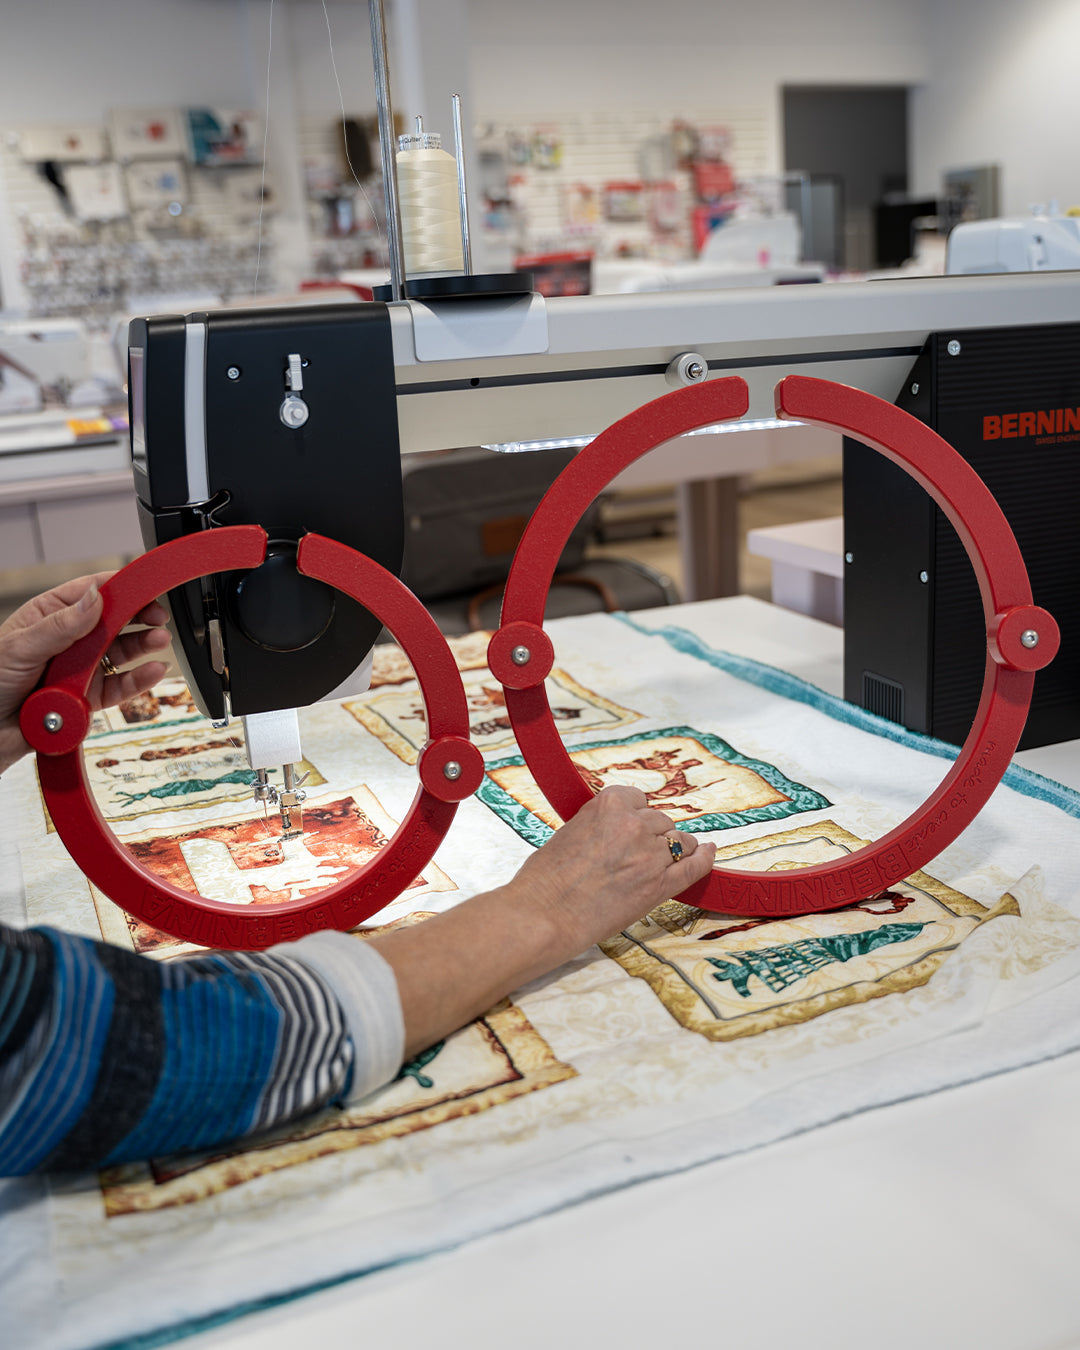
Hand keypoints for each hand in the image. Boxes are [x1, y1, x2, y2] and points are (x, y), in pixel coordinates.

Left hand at [0, 573, 170, 772]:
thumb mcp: (21, 646)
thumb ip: (61, 624)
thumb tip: (95, 599)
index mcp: (49, 615)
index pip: (92, 593)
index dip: (122, 588)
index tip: (145, 586)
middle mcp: (69, 640)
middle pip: (114, 621)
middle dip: (140, 616)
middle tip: (159, 615)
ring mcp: (81, 668)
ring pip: (121, 653)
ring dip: (143, 646)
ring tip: (159, 640)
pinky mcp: (89, 698)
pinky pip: (120, 687)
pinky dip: (139, 680)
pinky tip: (152, 670)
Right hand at [370, 785, 716, 1057]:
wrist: (544, 914)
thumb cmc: (544, 878)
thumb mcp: (569, 833)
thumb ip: (598, 825)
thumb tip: (612, 830)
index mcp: (608, 804)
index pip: (637, 798)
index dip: (634, 815)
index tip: (629, 827)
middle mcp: (634, 824)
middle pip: (660, 820)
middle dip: (650, 836)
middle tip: (632, 857)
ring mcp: (651, 854)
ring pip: (679, 840)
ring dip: (671, 849)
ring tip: (656, 866)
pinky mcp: (661, 885)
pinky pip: (696, 865)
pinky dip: (705, 858)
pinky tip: (710, 852)